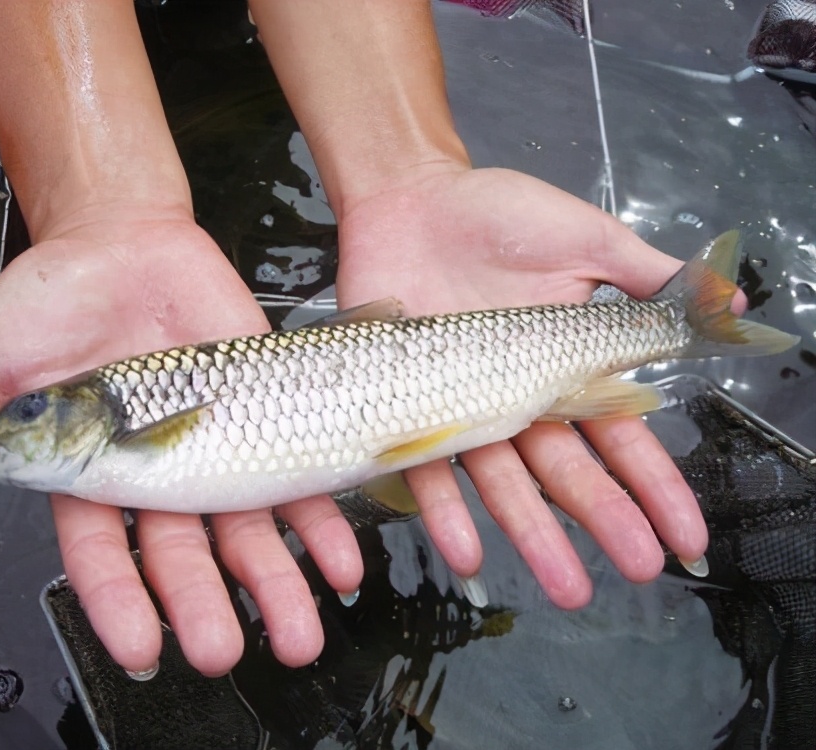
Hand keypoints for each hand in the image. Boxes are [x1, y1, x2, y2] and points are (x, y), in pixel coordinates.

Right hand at [0, 210, 361, 674]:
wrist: (118, 237)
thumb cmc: (45, 302)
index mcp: (89, 476)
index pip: (102, 555)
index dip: (119, 601)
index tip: (141, 645)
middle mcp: (157, 474)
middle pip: (183, 554)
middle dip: (203, 604)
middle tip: (221, 651)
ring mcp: (213, 446)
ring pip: (246, 529)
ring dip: (274, 584)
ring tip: (298, 636)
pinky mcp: (262, 412)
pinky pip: (295, 473)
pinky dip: (319, 520)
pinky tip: (340, 564)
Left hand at [336, 166, 713, 605]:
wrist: (410, 197)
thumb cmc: (498, 214)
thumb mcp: (585, 238)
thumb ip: (647, 275)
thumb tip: (730, 303)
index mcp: (566, 365)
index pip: (620, 435)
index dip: (652, 483)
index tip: (684, 534)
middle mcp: (519, 397)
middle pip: (569, 470)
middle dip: (606, 519)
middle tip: (640, 570)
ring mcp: (464, 407)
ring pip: (506, 484)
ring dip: (535, 535)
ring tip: (565, 586)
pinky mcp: (408, 406)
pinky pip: (426, 467)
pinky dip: (446, 511)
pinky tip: (467, 552)